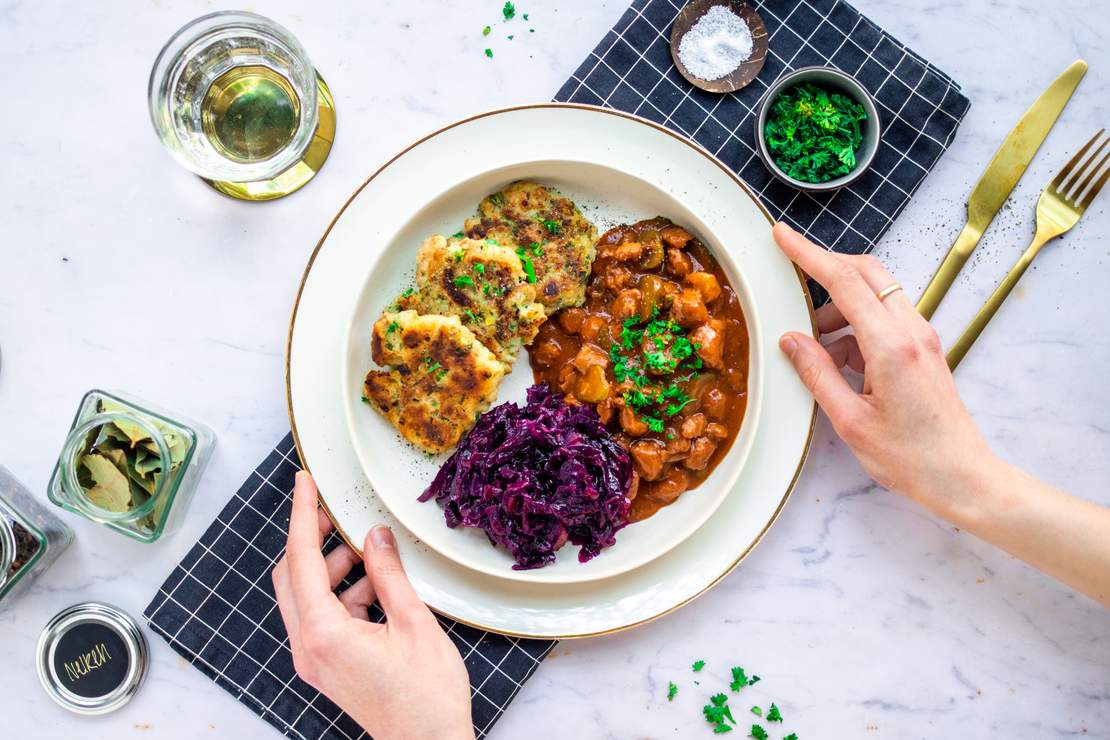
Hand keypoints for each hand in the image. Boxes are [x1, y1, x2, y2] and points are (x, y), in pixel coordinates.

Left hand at [272, 472, 472, 739]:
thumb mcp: (414, 622)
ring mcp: (315, 659)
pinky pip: (323, 616)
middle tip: (335, 511)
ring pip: (308, 596)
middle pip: (293, 576)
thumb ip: (389, 574)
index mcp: (323, 633)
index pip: (301, 559)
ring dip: (334, 567)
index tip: (303, 483)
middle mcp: (308, 647)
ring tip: (372, 552)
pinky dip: (344, 592)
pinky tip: (378, 585)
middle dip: (312, 539)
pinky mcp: (328, 665)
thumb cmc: (425, 696)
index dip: (302, 515)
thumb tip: (375, 536)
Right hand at [772, 222, 994, 517]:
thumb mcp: (850, 421)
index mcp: (891, 346)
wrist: (961, 476)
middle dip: (826, 267)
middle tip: (791, 274)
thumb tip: (791, 340)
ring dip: (838, 307)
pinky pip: (883, 320)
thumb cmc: (910, 457)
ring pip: (875, 295)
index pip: (844, 282)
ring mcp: (921, 338)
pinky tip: (835, 361)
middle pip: (866, 273)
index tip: (783, 236)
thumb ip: (817, 374)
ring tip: (812, 346)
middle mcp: (912, 331)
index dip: (809, 255)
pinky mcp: (922, 349)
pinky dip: (854, 328)